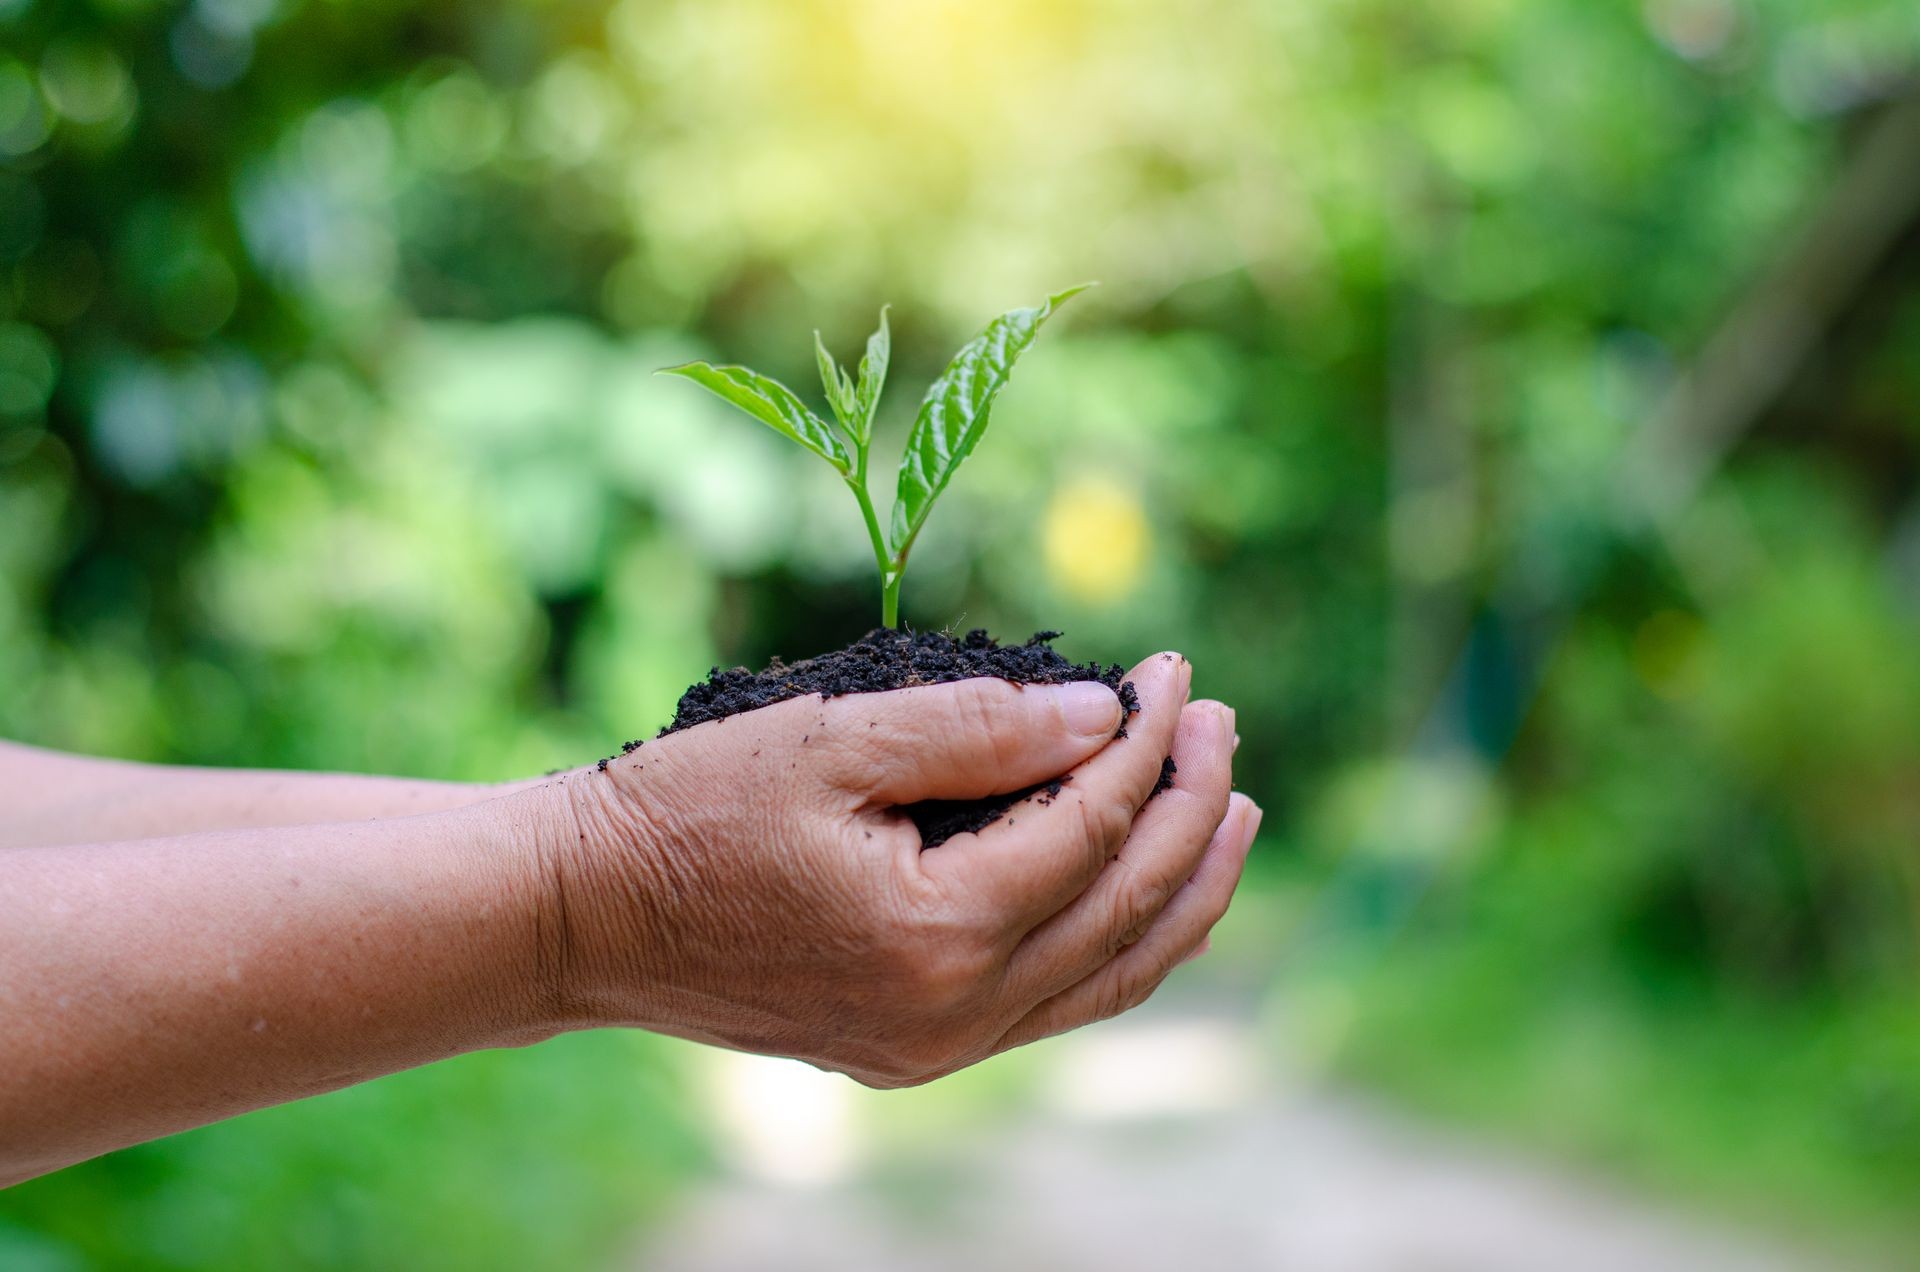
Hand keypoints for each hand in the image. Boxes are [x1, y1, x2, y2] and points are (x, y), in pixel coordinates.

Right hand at [535, 652, 1259, 1086]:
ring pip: (1107, 974)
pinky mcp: (914, 1049)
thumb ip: (980, 728)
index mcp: (938, 934)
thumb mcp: (833, 741)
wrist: (583, 917)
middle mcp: (954, 1014)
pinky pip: (1055, 1001)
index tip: (1172, 669)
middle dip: (1190, 807)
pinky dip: (1119, 946)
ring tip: (1233, 813)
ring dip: (1182, 889)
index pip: (1091, 827)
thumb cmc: (690, 812)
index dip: (1147, 742)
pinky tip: (1147, 897)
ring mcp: (936, 1045)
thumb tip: (1105, 717)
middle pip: (1123, 907)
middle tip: (1221, 722)